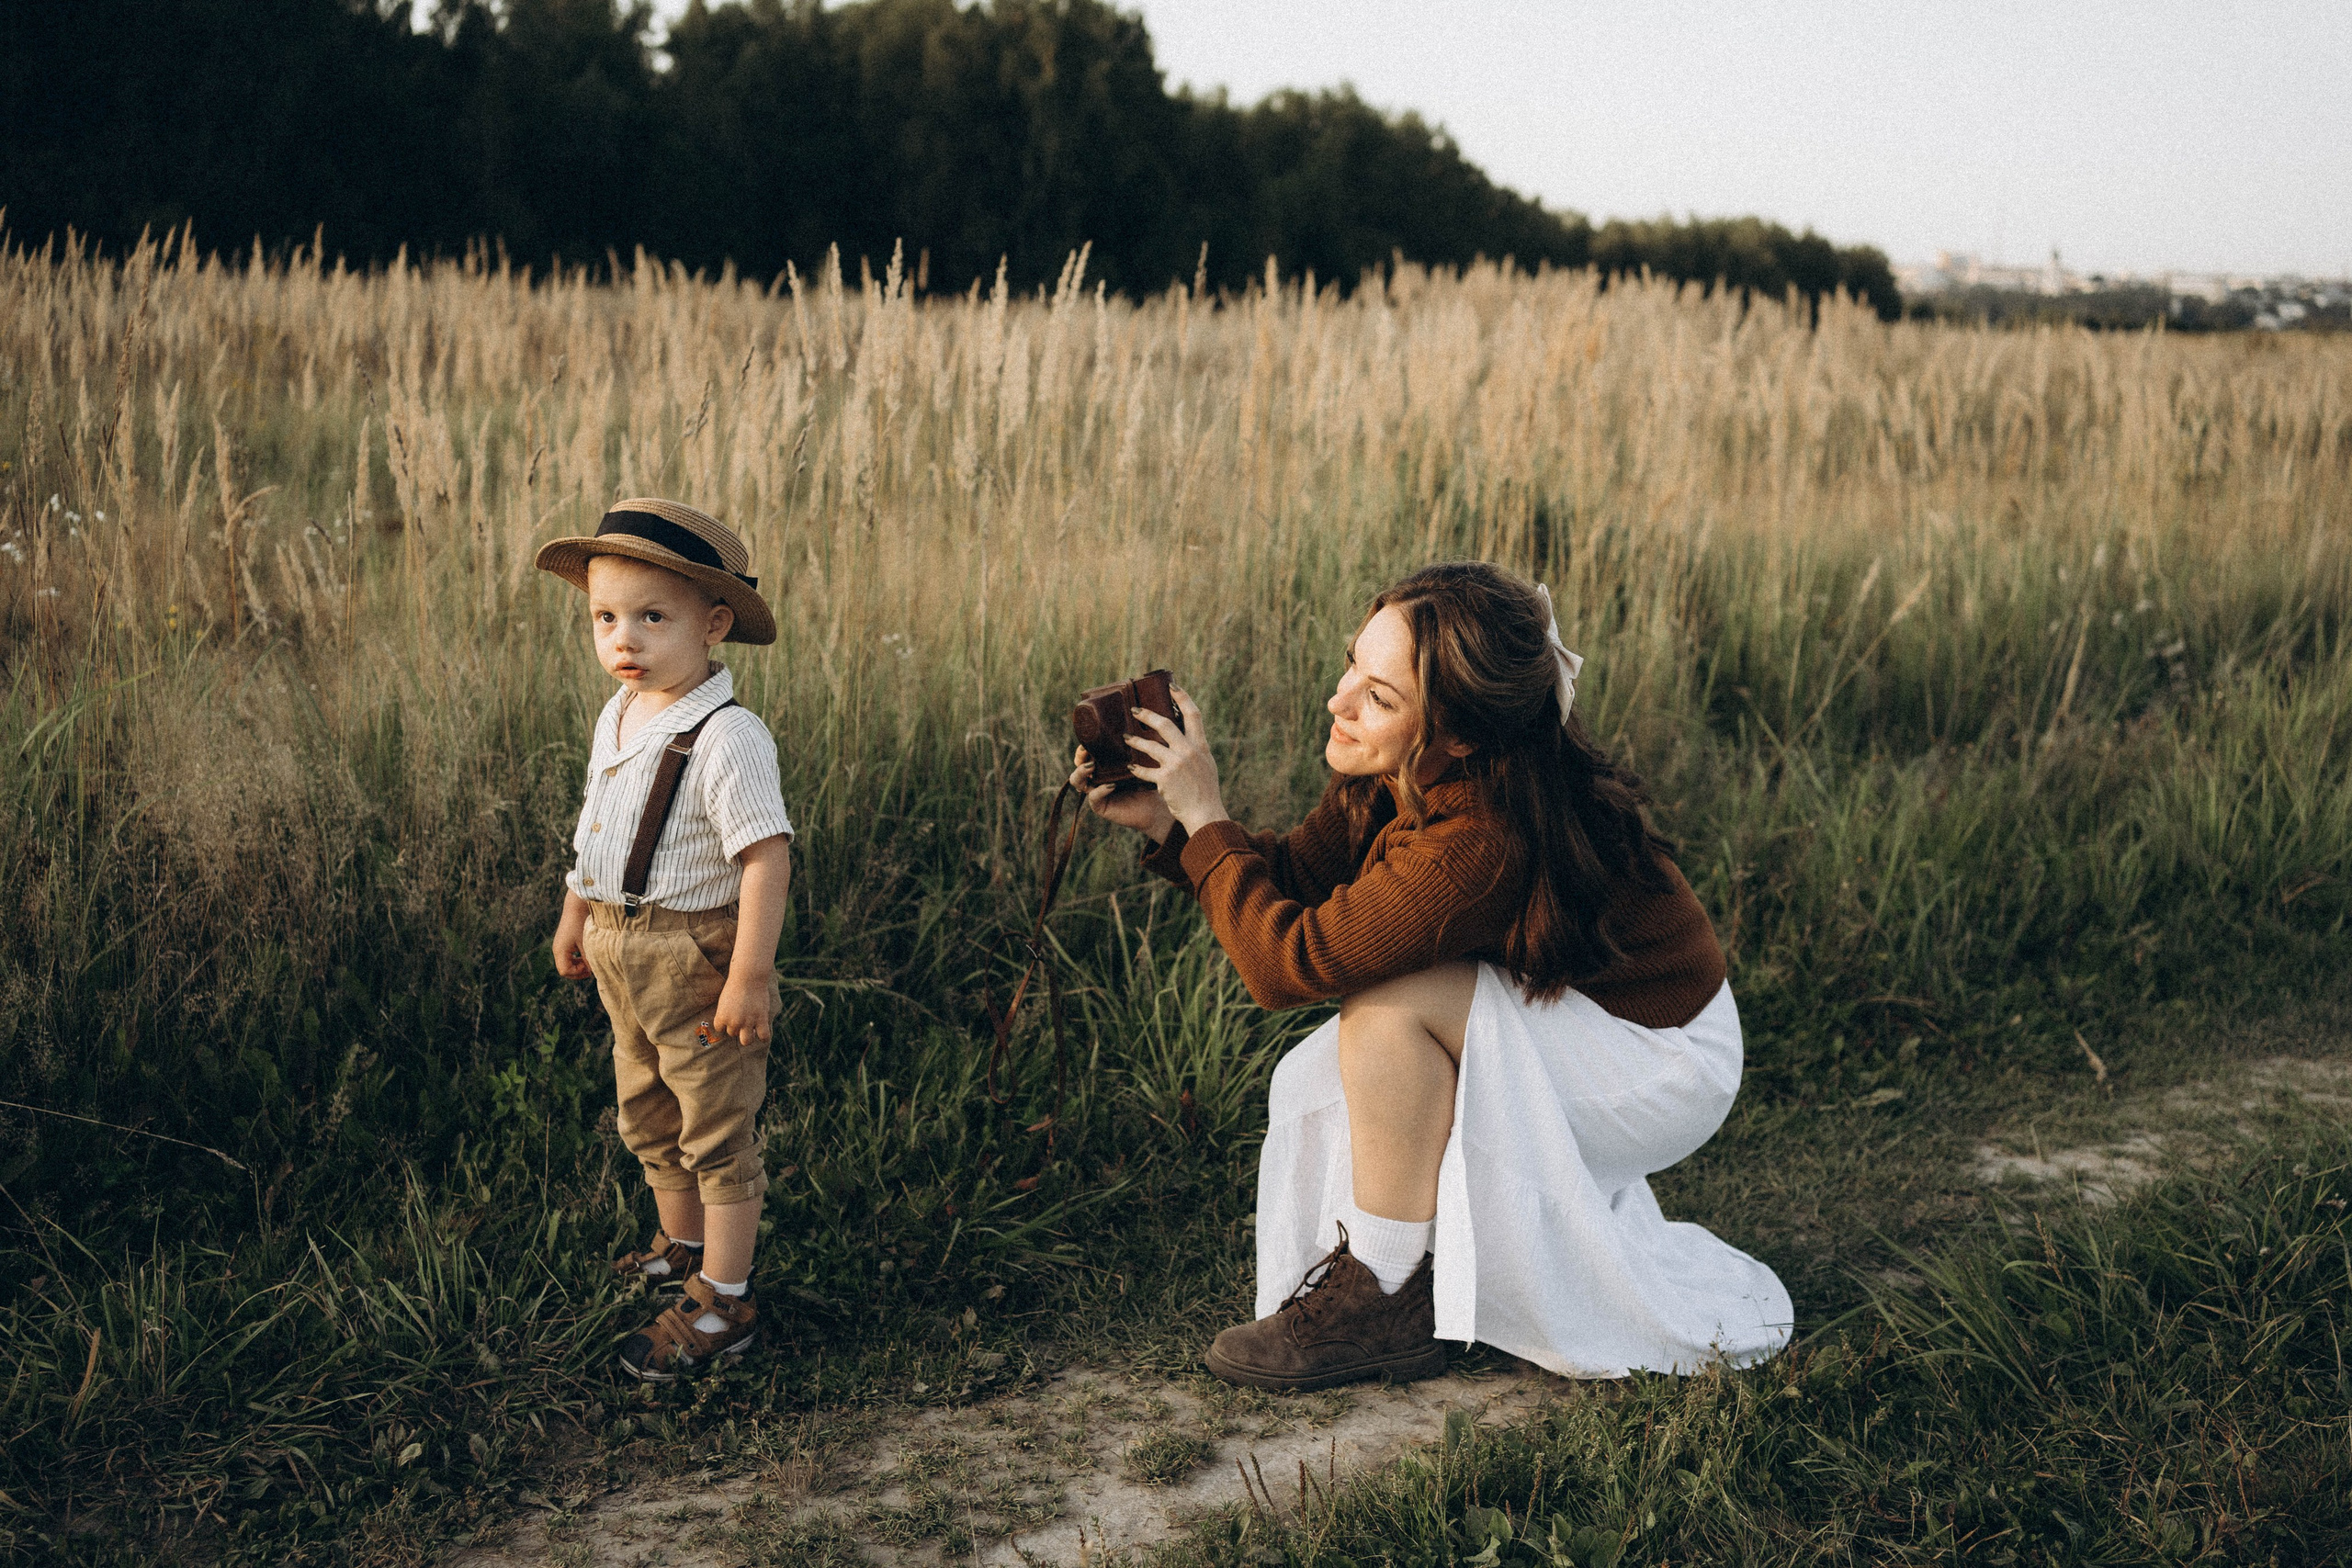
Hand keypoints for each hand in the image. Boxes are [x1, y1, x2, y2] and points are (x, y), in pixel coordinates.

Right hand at [553, 901, 592, 978]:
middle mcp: (557, 949)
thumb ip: (589, 958)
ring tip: (589, 961)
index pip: (564, 971)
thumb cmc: (582, 923)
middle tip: (591, 968)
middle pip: (564, 969)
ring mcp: (560, 945)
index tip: (589, 968)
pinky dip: (577, 958)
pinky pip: (569, 956)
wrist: (577, 906)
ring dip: (578, 965)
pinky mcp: (564, 941)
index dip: (577, 973)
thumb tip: (593, 972)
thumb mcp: (587, 943)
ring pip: (567, 963)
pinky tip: (586, 954)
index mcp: (560, 950)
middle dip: (578, 971)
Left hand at [710, 972, 776, 1047]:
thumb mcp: (724, 1000)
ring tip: (751, 1029)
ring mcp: (748, 1022)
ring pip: (746, 1041)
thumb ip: (725, 1013)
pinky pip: (763, 1037)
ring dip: (747, 1036)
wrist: (749, 977)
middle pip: (733, 1033)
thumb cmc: (735, 985)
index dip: (725, 1023)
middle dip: (737, 1026)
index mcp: (721, 1017)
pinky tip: (762, 1031)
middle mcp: (733, 1022)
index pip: (720, 1029)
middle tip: (743, 1016)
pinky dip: (763, 1037)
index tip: (731, 1017)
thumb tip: (729, 1024)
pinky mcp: (761, 1020)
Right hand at [1071, 745, 1177, 841]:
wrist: (1156, 806)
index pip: (1086, 752)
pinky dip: (1100, 790)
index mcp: (1103, 764)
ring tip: (1091, 766)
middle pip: (1077, 764)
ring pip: (1077, 781)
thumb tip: (1139, 716)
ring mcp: (1095, 791)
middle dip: (1079, 756)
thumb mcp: (1141, 758)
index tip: (1090, 736)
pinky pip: (1093, 797)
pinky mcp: (1100, 806)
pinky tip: (1111, 785)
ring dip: (1081, 772)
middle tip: (1087, 751)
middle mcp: (1096, 777)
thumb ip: (1136, 743)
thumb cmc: (1150, 779)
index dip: (1084, 744)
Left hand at [1126, 688, 1227, 836]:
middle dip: (1147, 715)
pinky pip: (1145, 770)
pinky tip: (1129, 769)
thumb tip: (1185, 735)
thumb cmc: (1206, 790)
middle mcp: (1189, 751)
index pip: (1193, 714)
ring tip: (1126, 738)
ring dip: (1135, 741)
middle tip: (1135, 710)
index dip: (1182, 697)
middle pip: (1165, 724)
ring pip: (1150, 745)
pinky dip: (1136, 770)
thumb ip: (1196, 749)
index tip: (1171, 686)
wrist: (1205, 814)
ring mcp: (1176, 764)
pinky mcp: (1165, 779)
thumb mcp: (1206, 764)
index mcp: (1201, 746)